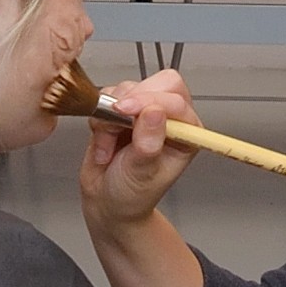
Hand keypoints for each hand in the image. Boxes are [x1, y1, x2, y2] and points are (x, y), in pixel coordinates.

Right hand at [76, 65, 197, 228]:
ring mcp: (144, 113)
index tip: (125, 110)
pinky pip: (107, 97)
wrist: (107, 202)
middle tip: (117, 122)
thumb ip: (148, 143)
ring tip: (110, 146)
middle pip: (157, 84)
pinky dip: (99, 118)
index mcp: (186, 132)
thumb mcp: (142, 173)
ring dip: (112, 116)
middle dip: (132, 100)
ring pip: (128, 89)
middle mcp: (168, 119)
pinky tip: (103, 142)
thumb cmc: (132, 195)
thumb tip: (153, 111)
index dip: (149, 100)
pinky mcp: (121, 111)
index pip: (175, 100)